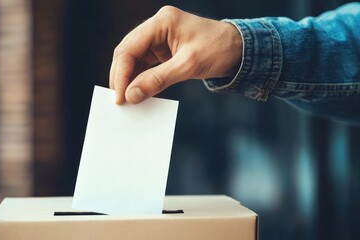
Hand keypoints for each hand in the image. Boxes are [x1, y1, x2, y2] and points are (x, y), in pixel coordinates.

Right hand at [109, 5, 241, 103]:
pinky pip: (146, 65)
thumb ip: (158, 80)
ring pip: (134, 60)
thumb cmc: (219, 49)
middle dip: (122, 76)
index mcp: (162, 22)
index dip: (121, 73)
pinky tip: (139, 93)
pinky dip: (141, 79)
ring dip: (129, 79)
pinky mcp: (163, 50)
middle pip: (128, 52)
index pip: (130, 47)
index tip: (120, 96)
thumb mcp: (188, 65)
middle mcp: (157, 27)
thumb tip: (132, 95)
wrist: (239, 49)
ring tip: (127, 99)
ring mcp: (159, 38)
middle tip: (119, 100)